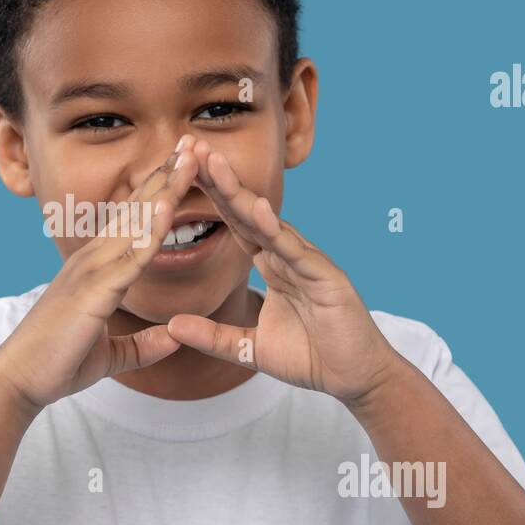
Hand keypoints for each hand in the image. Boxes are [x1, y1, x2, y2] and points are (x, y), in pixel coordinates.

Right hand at [0, 137, 202, 410]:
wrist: (19, 381)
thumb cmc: (57, 364)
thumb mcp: (112, 356)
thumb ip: (143, 345)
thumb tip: (175, 339)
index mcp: (94, 269)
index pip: (131, 222)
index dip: (156, 193)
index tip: (180, 167)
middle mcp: (91, 260)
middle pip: (135, 209)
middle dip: (164, 175)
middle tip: (189, 142)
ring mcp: (90, 271)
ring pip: (136, 222)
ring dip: (164, 188)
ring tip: (188, 157)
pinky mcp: (93, 290)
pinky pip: (130, 257)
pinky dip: (150, 230)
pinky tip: (168, 207)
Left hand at [165, 139, 405, 405]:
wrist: (354, 378)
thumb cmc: (310, 357)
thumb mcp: (249, 349)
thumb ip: (212, 336)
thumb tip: (170, 325)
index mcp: (270, 264)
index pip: (234, 224)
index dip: (210, 198)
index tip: (180, 171)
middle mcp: (288, 254)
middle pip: (246, 212)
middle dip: (218, 180)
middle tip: (191, 146)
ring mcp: (308, 262)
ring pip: (268, 222)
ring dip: (240, 194)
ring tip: (214, 165)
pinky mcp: (327, 277)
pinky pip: (297, 251)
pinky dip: (277, 232)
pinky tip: (257, 211)